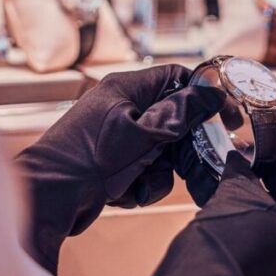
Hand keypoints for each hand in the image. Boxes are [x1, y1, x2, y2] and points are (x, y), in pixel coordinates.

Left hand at [16, 65, 225, 272]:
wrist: (48, 198)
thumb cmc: (87, 159)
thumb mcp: (141, 134)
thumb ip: (180, 113)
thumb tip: (211, 92)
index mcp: (127, 88)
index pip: (177, 78)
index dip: (205, 96)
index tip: (227, 118)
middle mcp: (123, 108)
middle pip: (174, 121)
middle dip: (179, 150)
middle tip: (184, 165)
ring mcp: (118, 137)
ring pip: (163, 152)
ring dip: (158, 173)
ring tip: (136, 182)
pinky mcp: (114, 163)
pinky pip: (146, 171)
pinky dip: (140, 185)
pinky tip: (122, 193)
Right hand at [133, 152, 275, 275]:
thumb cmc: (220, 245)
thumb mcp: (230, 197)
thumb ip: (240, 175)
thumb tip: (238, 162)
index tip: (261, 160)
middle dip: (268, 199)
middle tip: (245, 183)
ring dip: (260, 227)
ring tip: (232, 213)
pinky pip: (270, 270)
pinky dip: (255, 253)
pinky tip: (232, 243)